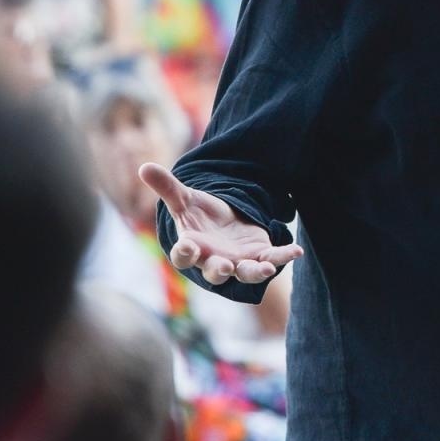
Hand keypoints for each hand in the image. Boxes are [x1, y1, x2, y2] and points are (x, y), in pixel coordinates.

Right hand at [139, 162, 302, 283]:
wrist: (223, 225)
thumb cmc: (200, 216)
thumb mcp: (184, 200)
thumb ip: (167, 187)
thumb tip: (143, 167)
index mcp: (192, 248)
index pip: (183, 257)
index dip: (184, 253)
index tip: (186, 246)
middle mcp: (214, 261)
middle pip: (215, 272)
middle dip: (220, 272)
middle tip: (224, 268)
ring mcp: (237, 262)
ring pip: (245, 274)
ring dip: (255, 272)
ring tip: (266, 268)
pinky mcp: (258, 256)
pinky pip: (272, 259)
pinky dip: (284, 257)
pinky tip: (296, 251)